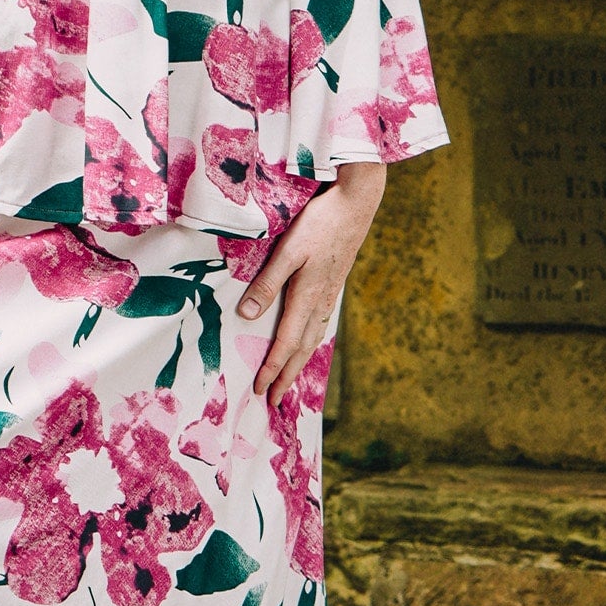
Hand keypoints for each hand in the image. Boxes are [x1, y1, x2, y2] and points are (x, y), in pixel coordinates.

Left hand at [238, 161, 386, 403]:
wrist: (357, 204)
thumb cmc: (320, 222)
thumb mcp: (289, 250)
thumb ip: (268, 283)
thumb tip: (248, 316)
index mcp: (307, 296)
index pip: (286, 343)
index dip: (273, 369)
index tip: (261, 391)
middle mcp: (321, 302)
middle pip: (302, 349)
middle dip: (286, 376)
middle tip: (273, 401)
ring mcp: (331, 294)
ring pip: (313, 339)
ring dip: (299, 362)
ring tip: (289, 380)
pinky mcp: (334, 284)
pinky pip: (321, 325)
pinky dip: (310, 343)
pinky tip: (308, 342)